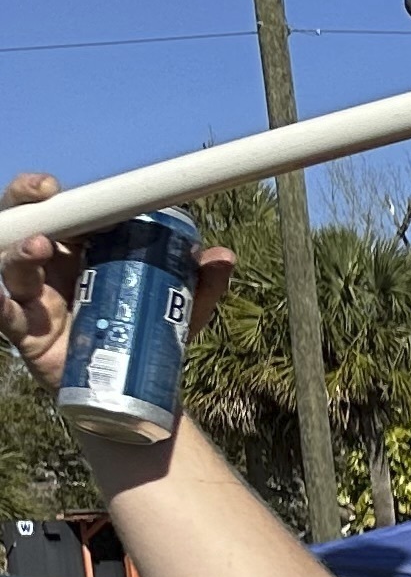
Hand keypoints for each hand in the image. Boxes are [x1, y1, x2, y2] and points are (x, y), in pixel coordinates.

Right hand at [3, 174, 238, 406]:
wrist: (132, 391)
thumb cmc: (145, 337)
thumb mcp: (180, 311)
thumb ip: (200, 285)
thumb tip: (223, 256)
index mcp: (81, 250)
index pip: (61, 212)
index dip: (49, 192)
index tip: (57, 185)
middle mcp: (51, 267)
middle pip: (24, 223)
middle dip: (26, 202)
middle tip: (46, 195)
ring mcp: (34, 297)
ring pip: (12, 265)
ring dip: (21, 252)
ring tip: (41, 247)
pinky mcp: (26, 332)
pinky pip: (4, 315)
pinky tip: (0, 299)